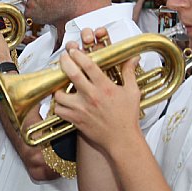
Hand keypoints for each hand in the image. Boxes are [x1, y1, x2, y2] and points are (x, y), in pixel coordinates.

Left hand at [53, 28, 141, 154]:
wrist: (122, 140)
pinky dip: (58, 105)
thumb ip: (129, 73)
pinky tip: (63, 102)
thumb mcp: (132, 92)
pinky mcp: (76, 119)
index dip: (78, 55)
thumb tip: (132, 58)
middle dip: (64, 61)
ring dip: (58, 87)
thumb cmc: (127, 117)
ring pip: (60, 93)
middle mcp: (91, 96)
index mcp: (105, 87)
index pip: (88, 65)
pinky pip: (59, 110)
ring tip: (61, 84)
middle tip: (64, 57)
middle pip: (71, 73)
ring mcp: (81, 108)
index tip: (74, 51)